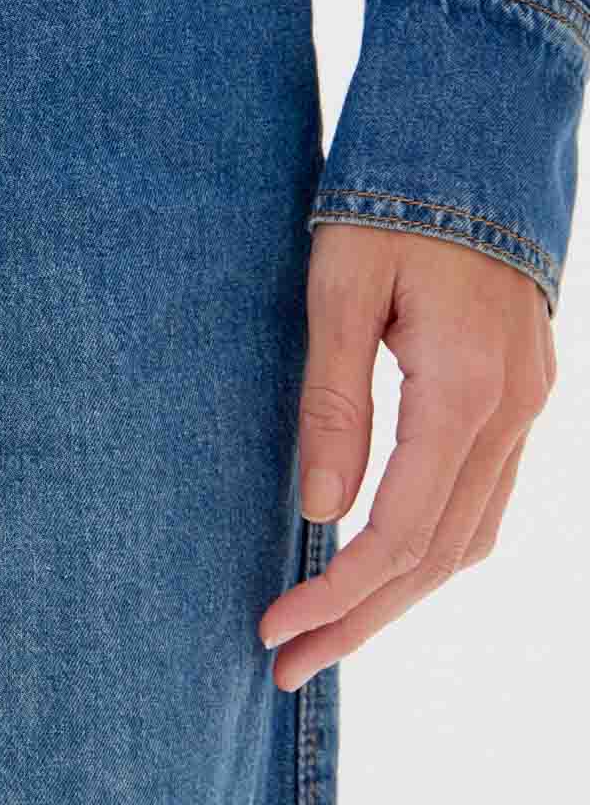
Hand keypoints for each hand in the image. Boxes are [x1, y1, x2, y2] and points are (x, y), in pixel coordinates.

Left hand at [258, 221, 556, 690]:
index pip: (401, 531)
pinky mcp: (524, 393)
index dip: (337, 594)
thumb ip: (333, 401)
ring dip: (399, 596)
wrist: (476, 136)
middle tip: (286, 668)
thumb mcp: (340, 290)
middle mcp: (512, 409)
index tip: (273, 629)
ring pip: (471, 537)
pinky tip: (386, 569)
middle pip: (439, 556)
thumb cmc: (391, 200)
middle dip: (361, 620)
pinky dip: (435, 549)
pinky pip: (486, 499)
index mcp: (464, 387)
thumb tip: (318, 509)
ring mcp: (530, 405)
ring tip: (328, 634)